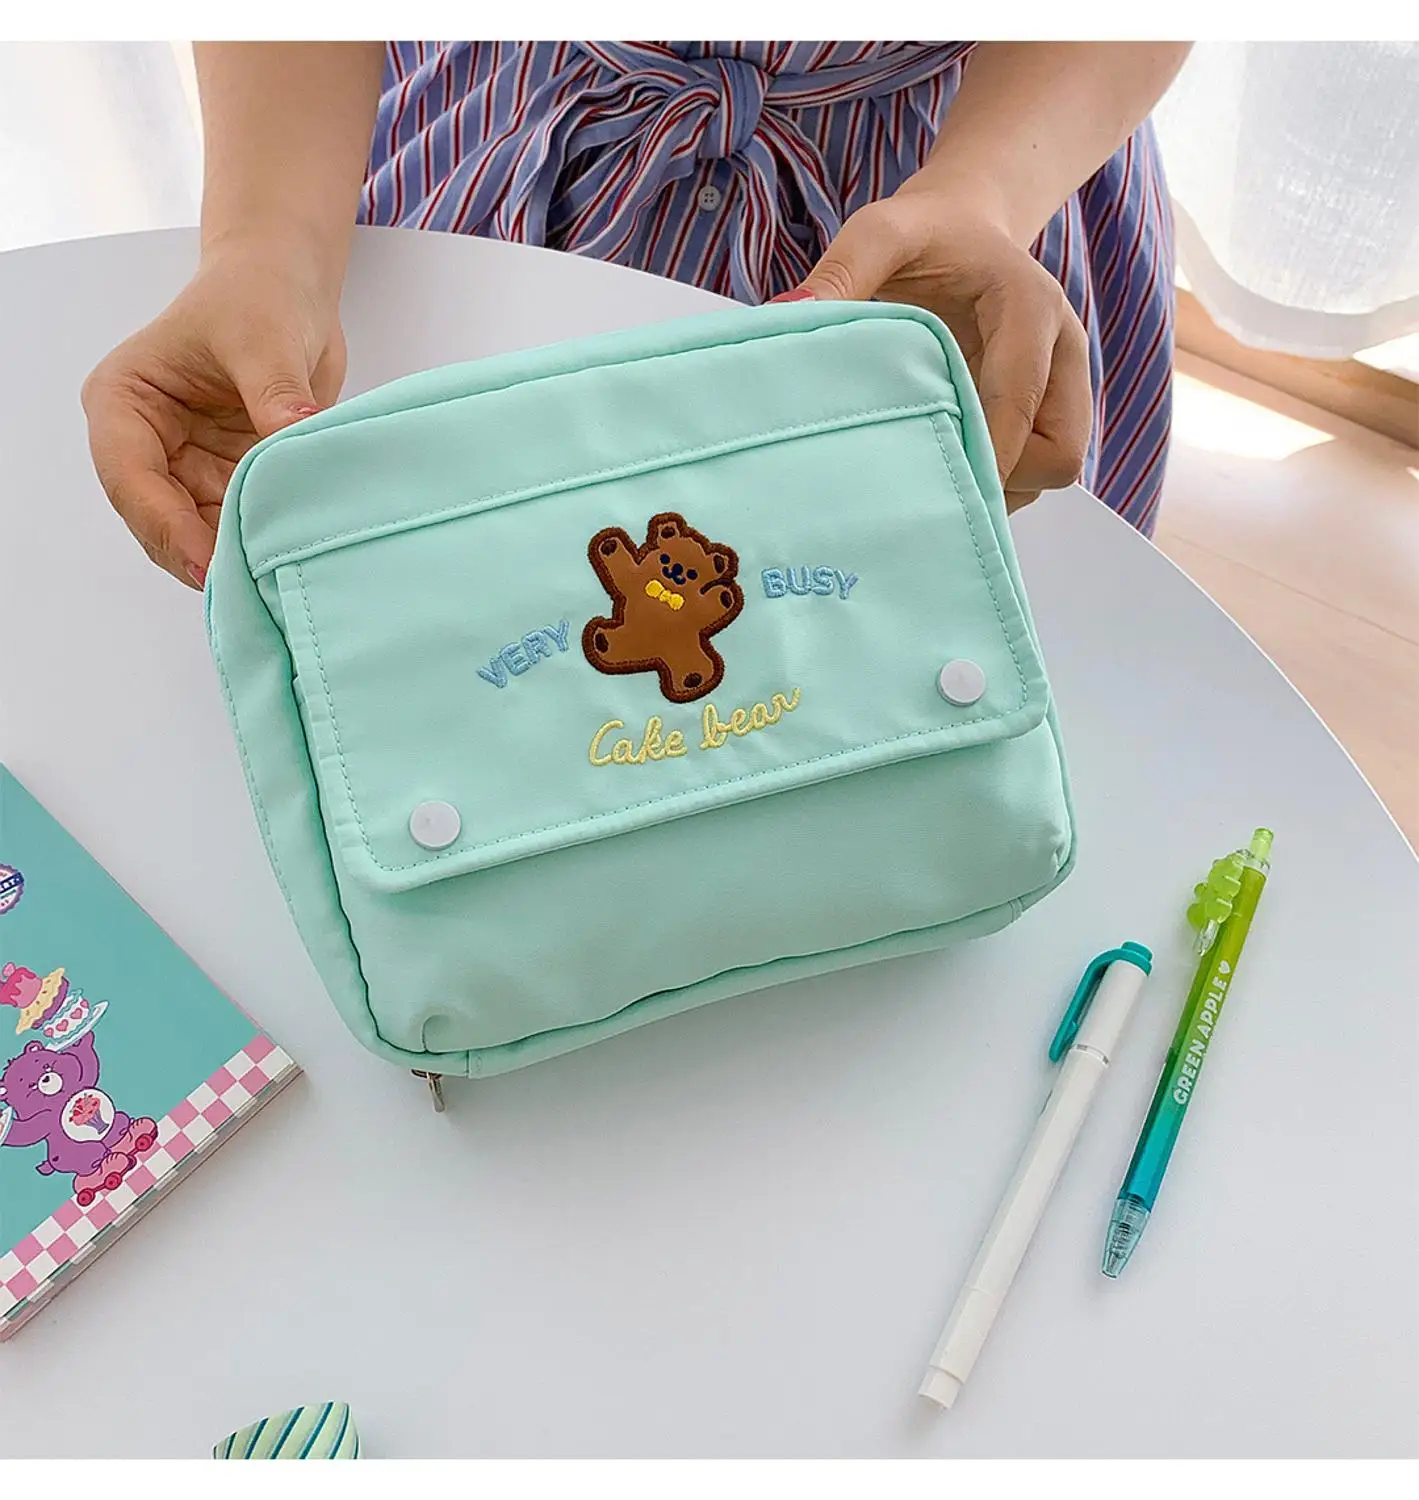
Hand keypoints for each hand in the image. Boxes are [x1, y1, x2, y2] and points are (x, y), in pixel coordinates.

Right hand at [81, 236, 346, 586]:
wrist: (291, 289)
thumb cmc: (257, 296)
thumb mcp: (263, 337)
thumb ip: (274, 393)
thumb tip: (291, 436)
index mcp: (124, 403)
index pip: (130, 477)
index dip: (166, 526)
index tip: (209, 563)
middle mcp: (147, 444)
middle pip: (158, 520)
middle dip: (198, 553)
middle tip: (248, 587)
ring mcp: (187, 467)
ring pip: (197, 533)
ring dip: (231, 556)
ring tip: (272, 580)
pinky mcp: (229, 481)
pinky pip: (237, 525)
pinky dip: (257, 545)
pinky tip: (287, 560)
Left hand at [789, 182, 1091, 509]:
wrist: (964, 230)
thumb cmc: (924, 236)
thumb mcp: (880, 232)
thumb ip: (841, 271)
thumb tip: (787, 318)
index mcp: (1030, 306)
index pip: (1021, 398)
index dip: (983, 452)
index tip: (927, 485)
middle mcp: (1060, 354)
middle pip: (1058, 453)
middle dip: (998, 479)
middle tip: (926, 483)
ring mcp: (1057, 390)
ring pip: (1049, 472)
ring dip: (993, 487)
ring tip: (926, 477)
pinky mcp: (1044, 415)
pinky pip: (1033, 473)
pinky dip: (992, 483)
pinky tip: (940, 469)